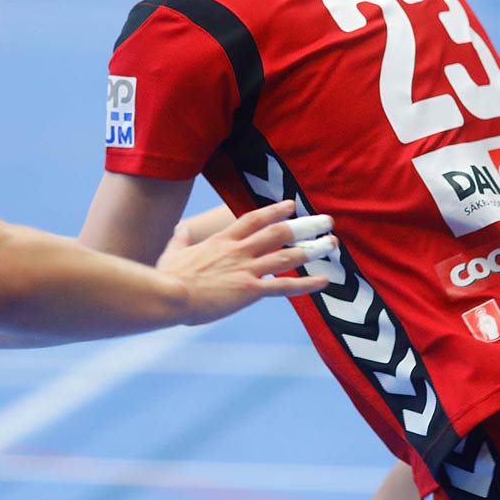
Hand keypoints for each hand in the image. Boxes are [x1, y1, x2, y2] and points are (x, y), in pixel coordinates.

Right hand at [157, 201, 335, 323]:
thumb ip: (181, 240)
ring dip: (312, 249)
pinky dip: (307, 283)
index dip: (275, 211)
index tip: (292, 205)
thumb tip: (180, 229)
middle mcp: (239, 251)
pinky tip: (324, 281)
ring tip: (332, 244)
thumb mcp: (173, 252)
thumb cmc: (166, 277)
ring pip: (287, 255)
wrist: (168, 294)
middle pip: (279, 232)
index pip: (254, 219)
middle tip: (326, 221)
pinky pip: (284, 286)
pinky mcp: (249, 290)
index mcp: (222, 241)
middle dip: (305, 226)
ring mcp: (246, 269)